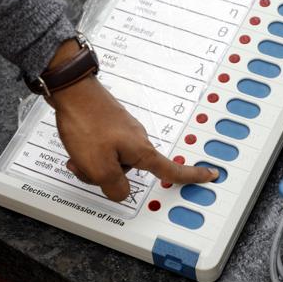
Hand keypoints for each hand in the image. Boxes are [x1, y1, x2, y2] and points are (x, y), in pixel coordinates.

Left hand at [45, 42, 217, 201]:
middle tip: (87, 168)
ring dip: (94, 164)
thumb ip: (114, 187)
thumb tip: (120, 192)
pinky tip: (77, 145)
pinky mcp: (111, 124)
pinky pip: (104, 147)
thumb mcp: (98, 167)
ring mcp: (124, 130)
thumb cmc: (86, 123)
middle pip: (130, 171)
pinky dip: (91, 152)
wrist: (72, 89)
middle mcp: (138, 139)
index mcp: (142, 151)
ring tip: (78, 154)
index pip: (173, 169)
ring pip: (113, 160)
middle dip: (108, 177)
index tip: (210, 174)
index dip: (192, 176)